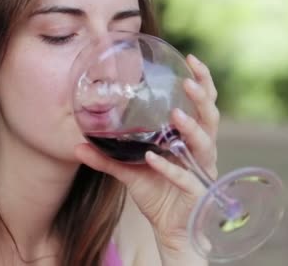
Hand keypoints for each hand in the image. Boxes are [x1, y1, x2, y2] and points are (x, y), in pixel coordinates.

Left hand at [75, 54, 219, 253]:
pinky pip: (185, 178)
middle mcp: (201, 150)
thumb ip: (106, 157)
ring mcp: (201, 170)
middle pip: (211, 117)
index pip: (204, 104)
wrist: (170, 227)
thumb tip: (76, 144)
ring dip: (191, 128)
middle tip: (188, 82)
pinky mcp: (196, 192)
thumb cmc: (157, 192)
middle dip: (203, 98)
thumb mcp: (129, 171)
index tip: (192, 59)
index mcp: (191, 138)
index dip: (203, 82)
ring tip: (175, 116)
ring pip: (204, 144)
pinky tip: (152, 158)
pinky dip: (169, 167)